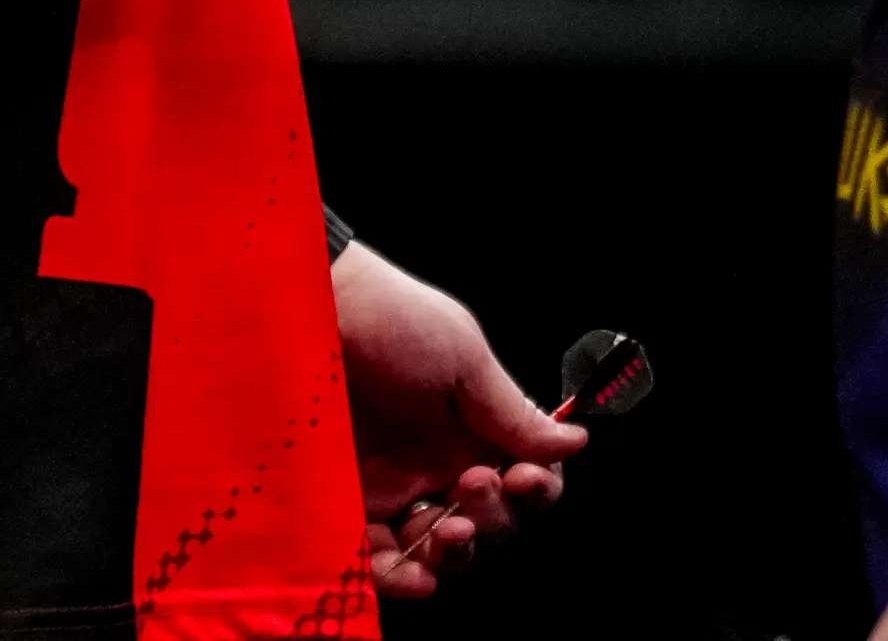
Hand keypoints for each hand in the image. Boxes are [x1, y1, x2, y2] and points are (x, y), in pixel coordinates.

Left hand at [330, 242, 582, 599]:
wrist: (312, 310)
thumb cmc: (391, 321)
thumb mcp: (462, 360)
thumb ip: (511, 414)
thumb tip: (574, 443)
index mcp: (477, 428)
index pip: (526, 479)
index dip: (536, 490)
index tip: (524, 478)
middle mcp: (441, 464)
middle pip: (490, 523)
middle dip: (494, 519)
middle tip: (474, 484)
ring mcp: (396, 487)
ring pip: (440, 552)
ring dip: (456, 555)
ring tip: (448, 532)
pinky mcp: (350, 506)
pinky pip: (382, 560)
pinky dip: (403, 577)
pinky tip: (420, 576)